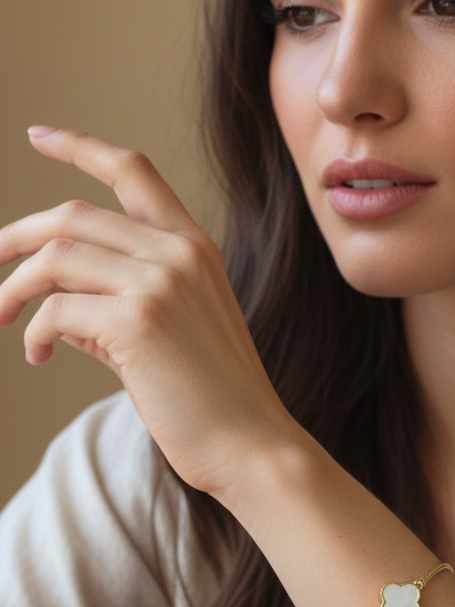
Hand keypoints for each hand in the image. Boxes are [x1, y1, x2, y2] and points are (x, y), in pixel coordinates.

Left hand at [0, 129, 287, 497]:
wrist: (253, 448)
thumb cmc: (215, 403)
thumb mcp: (173, 336)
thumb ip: (120, 306)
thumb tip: (54, 307)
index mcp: (195, 249)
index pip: (132, 172)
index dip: (79, 147)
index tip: (37, 135)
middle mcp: (178, 254)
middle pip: (72, 215)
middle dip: (16, 238)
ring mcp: (160, 284)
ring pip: (56, 258)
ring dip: (14, 288)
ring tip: (1, 317)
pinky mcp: (137, 322)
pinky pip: (56, 311)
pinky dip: (33, 333)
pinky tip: (37, 356)